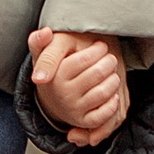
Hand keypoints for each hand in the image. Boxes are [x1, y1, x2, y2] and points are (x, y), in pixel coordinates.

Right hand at [29, 29, 128, 144]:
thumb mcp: (46, 51)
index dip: (97, 50)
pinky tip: (112, 92)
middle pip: (97, 73)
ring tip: (111, 73)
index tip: (100, 46)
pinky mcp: (84, 121)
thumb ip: (41, 40)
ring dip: (113, 79)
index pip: (83, 60)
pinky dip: (112, 103)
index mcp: (54, 76)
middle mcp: (63, 94)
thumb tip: (45, 32)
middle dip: (108, 62)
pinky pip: (103, 115)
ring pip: (103, 92)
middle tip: (109, 58)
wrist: (53, 94)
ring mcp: (73, 109)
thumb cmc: (55, 66)